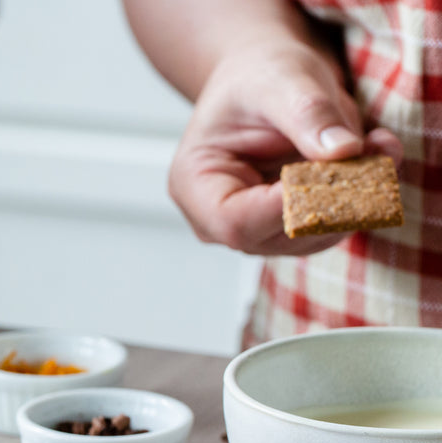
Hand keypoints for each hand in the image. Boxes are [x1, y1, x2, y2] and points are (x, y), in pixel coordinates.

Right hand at [169, 41, 402, 255]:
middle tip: (376, 152)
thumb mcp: (280, 78)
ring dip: (358, 198)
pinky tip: (376, 155)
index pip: (236, 221)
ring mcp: (256, 226)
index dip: (289, 205)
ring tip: (379, 146)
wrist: (263, 76)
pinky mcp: (291, 224)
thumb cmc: (256, 74)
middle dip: (336, 199)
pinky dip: (364, 195)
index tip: (336, 169)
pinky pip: (333, 224)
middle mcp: (219, 217)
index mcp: (195, 184)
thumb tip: (345, 150)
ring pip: (314, 236)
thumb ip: (308, 113)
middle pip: (279, 236)